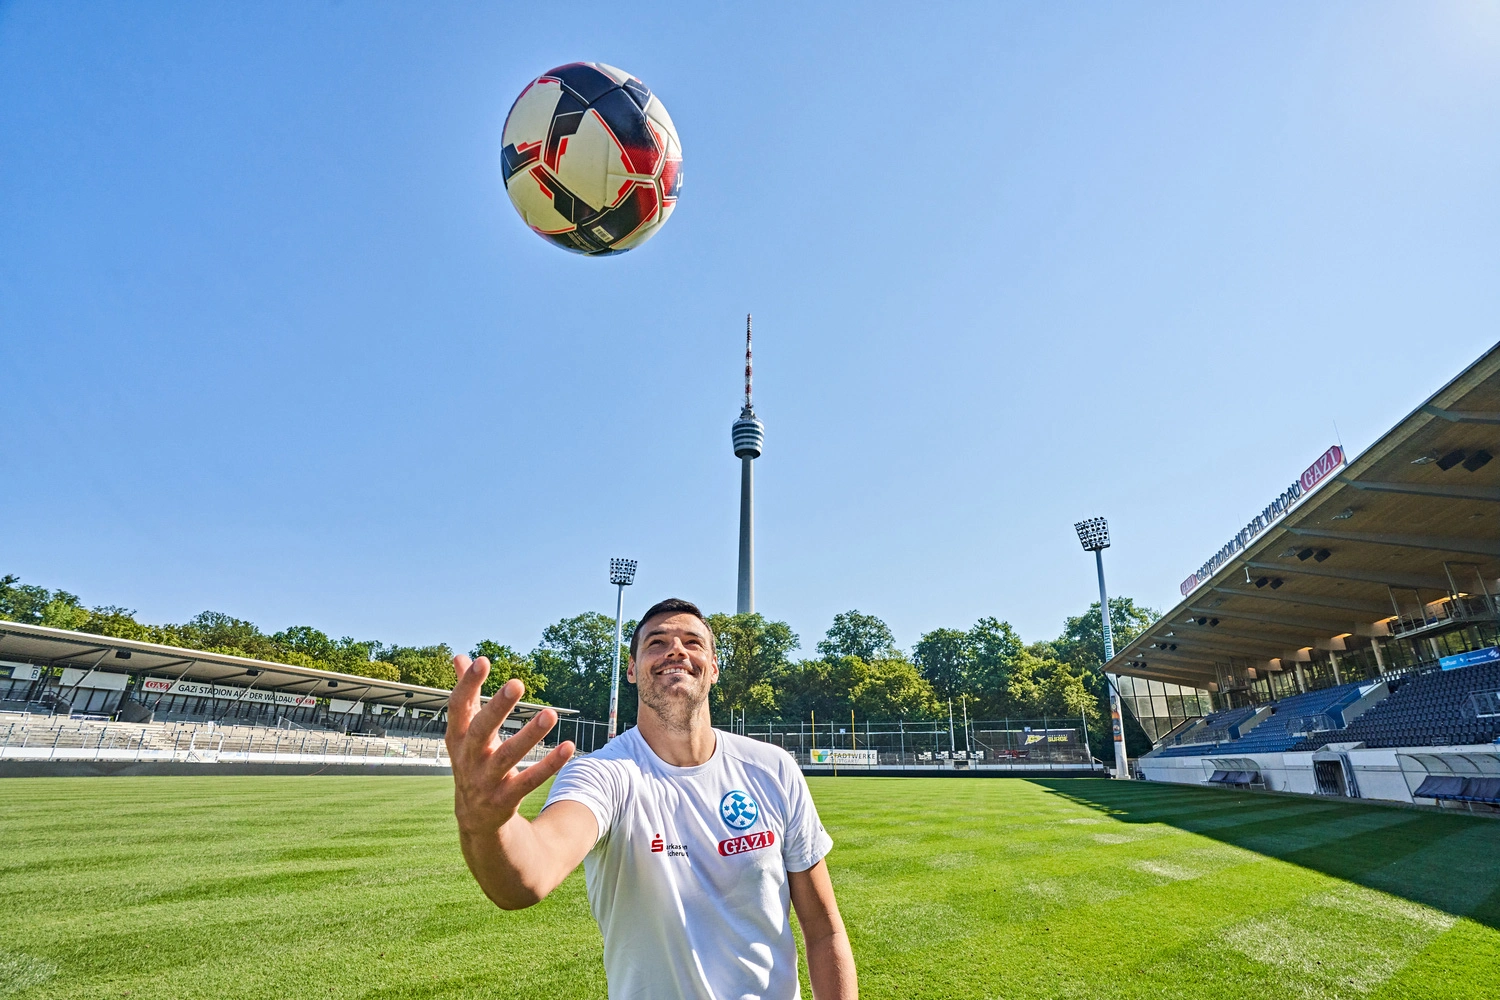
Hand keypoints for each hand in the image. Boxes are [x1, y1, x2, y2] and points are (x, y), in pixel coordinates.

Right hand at [446, 655, 575, 838]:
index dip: (467, 685)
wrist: (475, 817)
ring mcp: (486, 781)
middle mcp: (468, 758)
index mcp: (457, 738)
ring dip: (529, 736)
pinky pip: (529, 781)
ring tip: (551, 714)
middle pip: (481, 731)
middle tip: (517, 683)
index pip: (458, 707)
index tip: (482, 660)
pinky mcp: (505, 799)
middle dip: (497, 708)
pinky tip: (568, 746)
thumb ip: (466, 695)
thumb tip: (460, 656)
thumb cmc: (473, 760)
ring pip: (508, 757)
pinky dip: (549, 765)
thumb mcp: (464, 732)